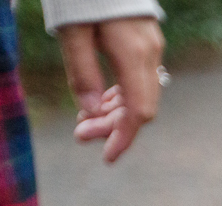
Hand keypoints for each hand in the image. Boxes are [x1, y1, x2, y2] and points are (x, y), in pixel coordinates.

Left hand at [57, 17, 165, 162]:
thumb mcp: (72, 31)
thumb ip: (81, 72)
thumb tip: (87, 113)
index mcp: (133, 56)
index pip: (137, 113)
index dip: (123, 138)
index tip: (107, 158)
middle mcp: (148, 55)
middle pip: (139, 107)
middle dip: (111, 126)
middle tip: (79, 134)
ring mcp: (150, 47)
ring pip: (139, 93)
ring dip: (113, 110)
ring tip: (84, 118)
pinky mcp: (144, 40)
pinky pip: (137, 78)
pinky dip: (120, 93)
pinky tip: (99, 97)